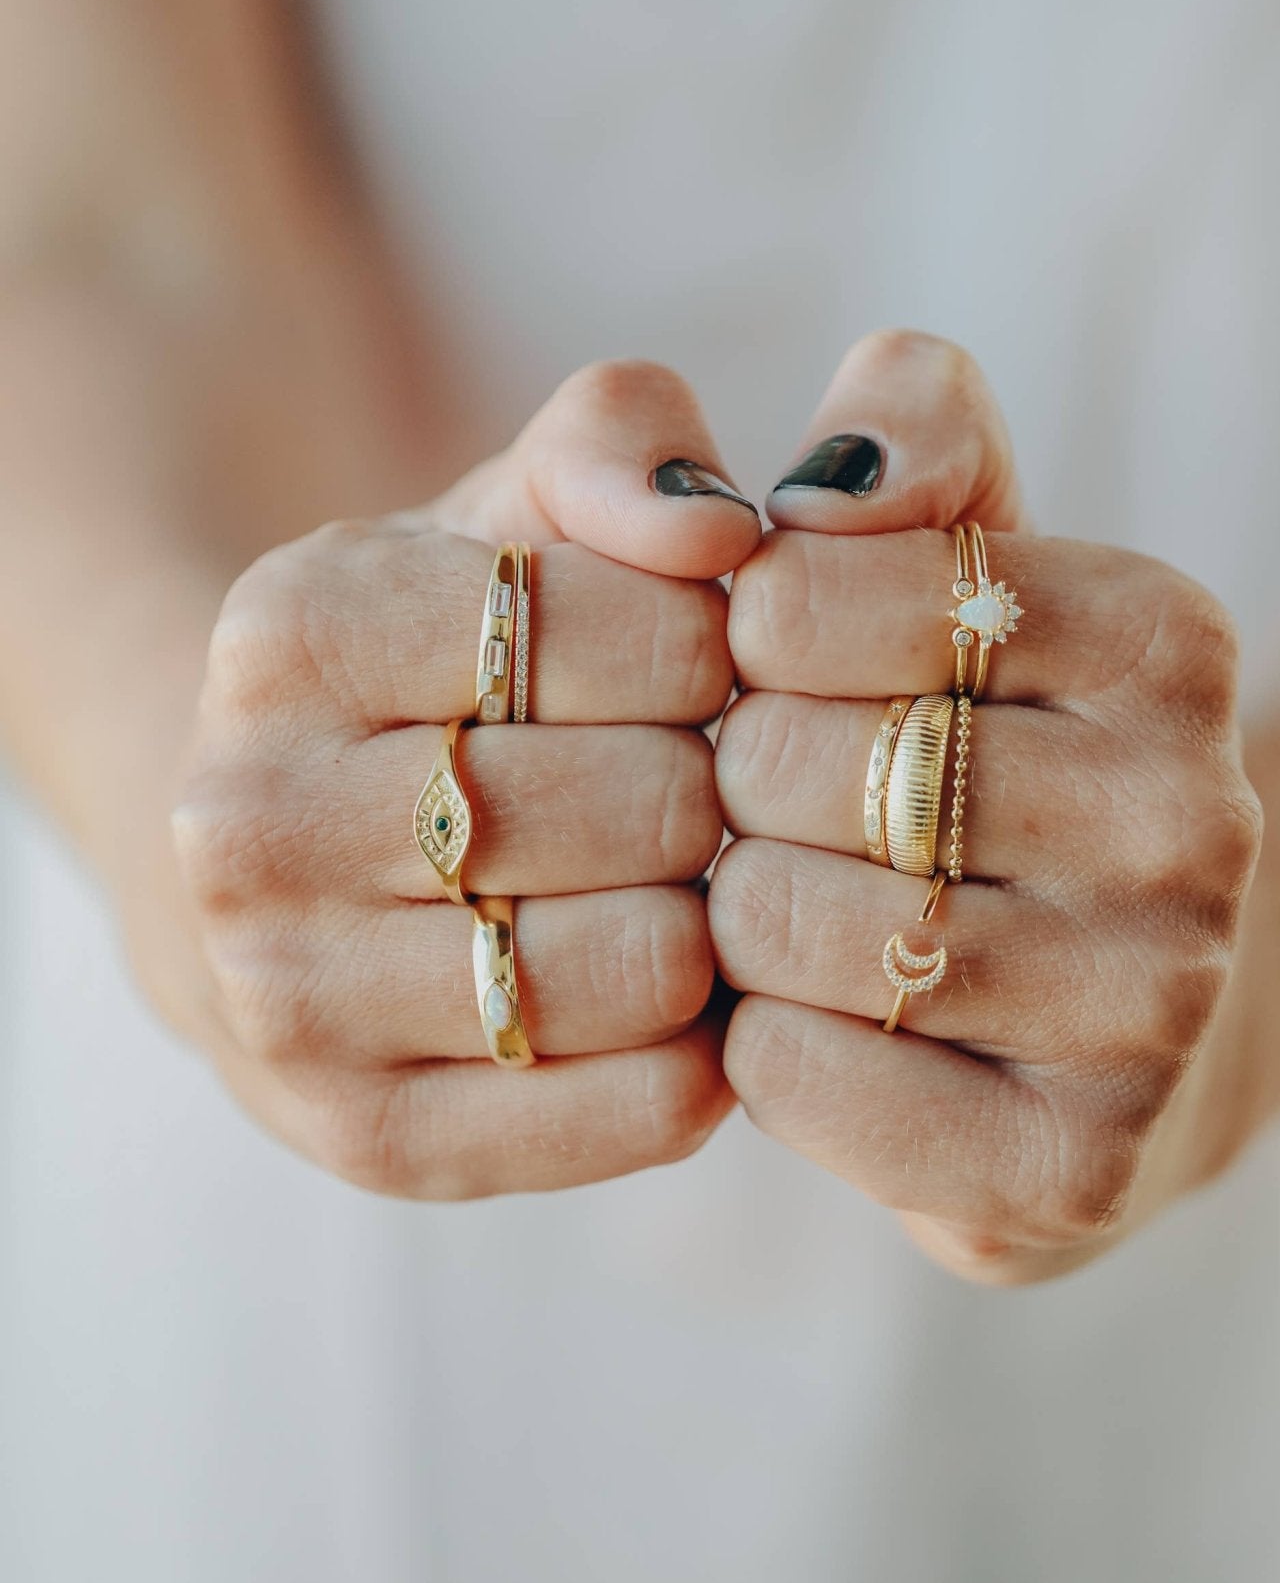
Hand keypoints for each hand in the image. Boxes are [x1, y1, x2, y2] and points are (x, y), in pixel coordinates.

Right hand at [170, 363, 761, 1195]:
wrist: (275, 849)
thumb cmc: (438, 660)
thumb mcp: (509, 510)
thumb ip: (619, 444)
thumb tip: (721, 531)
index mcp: (289, 632)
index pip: (621, 631)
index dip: (711, 645)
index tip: (694, 661)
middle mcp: (254, 822)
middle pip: (647, 805)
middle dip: (714, 784)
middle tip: (697, 780)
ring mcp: (293, 998)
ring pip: (647, 966)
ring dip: (715, 920)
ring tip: (680, 880)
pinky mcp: (368, 1138)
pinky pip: (640, 1108)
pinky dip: (705, 1048)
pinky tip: (679, 990)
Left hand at [712, 333, 1262, 1283]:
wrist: (1115, 1001)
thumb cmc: (991, 741)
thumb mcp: (966, 548)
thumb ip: (907, 425)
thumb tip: (825, 485)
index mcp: (1163, 636)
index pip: (813, 592)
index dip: (742, 636)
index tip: (770, 663)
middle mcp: (1196, 819)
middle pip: (796, 766)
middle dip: (733, 781)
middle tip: (768, 802)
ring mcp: (1157, 1006)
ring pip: (793, 927)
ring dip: (735, 915)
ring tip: (781, 904)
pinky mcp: (1079, 1164)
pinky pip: (794, 1080)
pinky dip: (752, 1045)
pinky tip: (806, 1019)